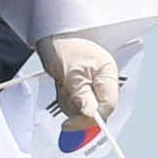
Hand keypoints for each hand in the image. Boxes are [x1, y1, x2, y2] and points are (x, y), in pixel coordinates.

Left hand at [36, 30, 127, 148]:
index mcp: (108, 75)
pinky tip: (61, 84)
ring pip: (82, 109)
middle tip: (64, 91)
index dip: (90, 118)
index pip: (107, 106)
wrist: (49, 33)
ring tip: (62, 83)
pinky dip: (65, 98)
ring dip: (68, 102)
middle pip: (95, 110)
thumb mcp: (72, 73)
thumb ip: (82, 96)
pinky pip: (74, 104)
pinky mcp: (81, 87)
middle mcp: (103, 81)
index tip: (69, 124)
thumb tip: (91, 116)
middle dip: (76, 106)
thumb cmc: (62, 44)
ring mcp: (92, 85)